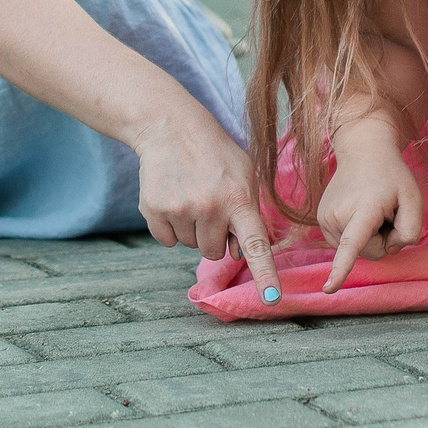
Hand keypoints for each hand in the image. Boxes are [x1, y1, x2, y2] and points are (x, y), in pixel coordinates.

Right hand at [132, 109, 281, 302]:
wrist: (170, 128)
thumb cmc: (215, 155)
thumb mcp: (244, 175)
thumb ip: (248, 213)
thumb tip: (240, 254)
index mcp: (239, 199)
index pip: (256, 245)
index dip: (265, 274)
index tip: (272, 299)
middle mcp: (211, 207)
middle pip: (213, 251)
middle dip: (212, 234)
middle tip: (208, 203)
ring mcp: (181, 209)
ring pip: (190, 246)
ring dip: (191, 228)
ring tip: (190, 194)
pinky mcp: (155, 210)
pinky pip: (167, 241)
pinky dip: (169, 226)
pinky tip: (173, 198)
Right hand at [314, 113, 422, 292]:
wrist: (363, 151)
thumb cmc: (392, 176)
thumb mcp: (414, 198)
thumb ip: (411, 231)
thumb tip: (389, 250)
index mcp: (363, 209)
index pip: (353, 244)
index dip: (341, 269)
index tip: (328, 289)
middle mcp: (338, 215)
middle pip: (368, 252)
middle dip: (381, 238)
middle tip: (383, 210)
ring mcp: (325, 218)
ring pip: (355, 250)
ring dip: (368, 235)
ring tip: (370, 208)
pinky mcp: (321, 221)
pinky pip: (345, 243)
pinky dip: (357, 233)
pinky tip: (359, 211)